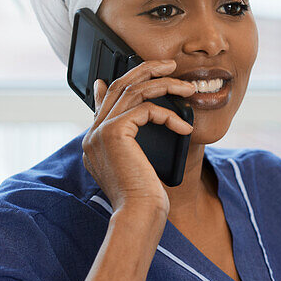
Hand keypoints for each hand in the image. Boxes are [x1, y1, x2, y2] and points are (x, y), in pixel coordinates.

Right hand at [82, 58, 194, 216]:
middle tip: (169, 65)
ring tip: (187, 87)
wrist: (139, 215)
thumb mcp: (140, 166)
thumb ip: (137, 142)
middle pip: (118, 87)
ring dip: (164, 84)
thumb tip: (144, 119)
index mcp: (95, 143)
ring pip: (133, 91)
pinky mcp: (113, 132)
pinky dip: (168, 114)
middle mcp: (92, 135)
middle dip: (146, 70)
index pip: (104, 103)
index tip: (137, 71)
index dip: (118, 83)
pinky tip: (183, 127)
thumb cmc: (145, 200)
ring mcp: (100, 132)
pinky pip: (145, 108)